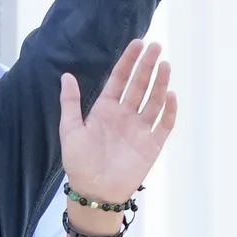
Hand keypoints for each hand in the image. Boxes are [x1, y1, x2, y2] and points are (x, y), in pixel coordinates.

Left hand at [58, 41, 177, 210]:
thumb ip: (71, 102)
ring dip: (160, 83)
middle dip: (147, 66)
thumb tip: (66, 75)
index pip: (120, 79)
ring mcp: (140, 129)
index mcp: (106, 109)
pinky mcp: (152, 145)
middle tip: (156, 47)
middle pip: (139, 85)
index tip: (137, 44)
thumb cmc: (79, 162)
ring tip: (165, 65)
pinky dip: (168, 110)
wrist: (94, 192)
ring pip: (153, 100)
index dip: (128, 61)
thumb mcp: (70, 130)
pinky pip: (163, 124)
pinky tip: (170, 95)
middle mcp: (125, 115)